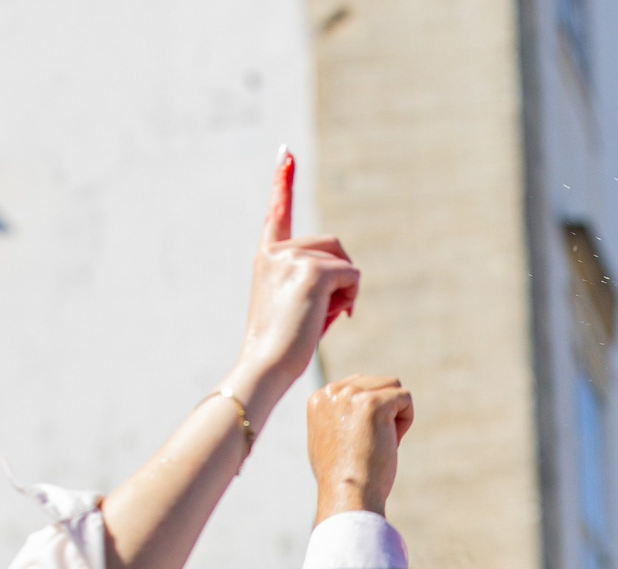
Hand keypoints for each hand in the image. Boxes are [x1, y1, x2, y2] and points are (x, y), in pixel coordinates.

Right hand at [226, 152, 362, 418]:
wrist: (266, 365)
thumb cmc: (283, 347)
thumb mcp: (296, 306)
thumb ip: (314, 282)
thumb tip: (347, 276)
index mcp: (268, 257)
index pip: (278, 213)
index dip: (282, 182)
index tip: (285, 153)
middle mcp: (277, 251)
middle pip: (333, 243)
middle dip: (341, 276)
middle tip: (331, 311)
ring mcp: (293, 258)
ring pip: (344, 260)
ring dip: (347, 289)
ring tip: (330, 316)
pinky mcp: (311, 272)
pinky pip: (352, 276)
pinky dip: (352, 298)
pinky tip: (337, 318)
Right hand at [307, 375, 413, 518]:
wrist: (348, 496)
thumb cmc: (342, 478)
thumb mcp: (328, 440)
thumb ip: (337, 417)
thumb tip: (354, 411)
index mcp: (320, 398)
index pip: (359, 386)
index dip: (369, 415)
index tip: (359, 442)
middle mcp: (332, 392)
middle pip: (377, 383)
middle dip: (384, 413)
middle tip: (372, 444)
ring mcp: (352, 396)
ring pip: (393, 386)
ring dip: (395, 415)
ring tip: (381, 442)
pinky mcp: (374, 404)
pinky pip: (405, 398)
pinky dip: (406, 421)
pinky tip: (391, 443)